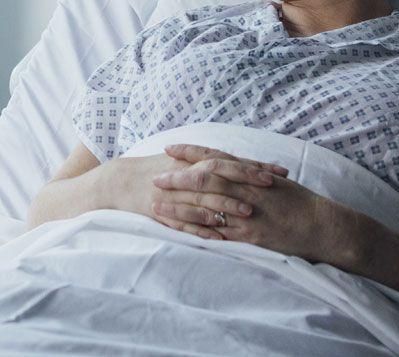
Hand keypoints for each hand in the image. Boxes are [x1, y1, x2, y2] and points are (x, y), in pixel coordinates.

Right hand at [105, 151, 279, 239]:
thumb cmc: (157, 171)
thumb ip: (210, 163)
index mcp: (193, 161)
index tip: (278, 171)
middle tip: (270, 185)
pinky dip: (201, 230)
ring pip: (203, 199)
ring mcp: (174, 195)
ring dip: (226, 205)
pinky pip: (184, 223)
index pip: (229, 161)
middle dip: (245, 178)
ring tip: (249, 213)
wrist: (120, 182)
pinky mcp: (163, 213)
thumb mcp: (183, 161)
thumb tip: (243, 166)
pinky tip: (219, 238)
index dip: (254, 166)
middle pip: (219, 174)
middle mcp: (185, 175)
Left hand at [153, 144, 362, 265]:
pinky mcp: (249, 235)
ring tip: (157, 206)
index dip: (190, 152)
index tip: (169, 148)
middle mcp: (246, 189)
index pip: (215, 157)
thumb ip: (249, 172)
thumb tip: (228, 165)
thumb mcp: (273, 179)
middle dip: (178, 178)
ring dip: (179, 206)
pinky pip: (218, 233)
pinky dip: (197, 232)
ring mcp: (247, 212)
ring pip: (206, 207)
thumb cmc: (298, 201)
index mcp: (250, 173)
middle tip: (155, 177)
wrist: (321, 224)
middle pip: (205, 179)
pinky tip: (179, 232)